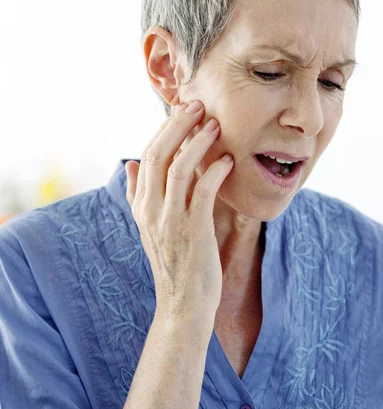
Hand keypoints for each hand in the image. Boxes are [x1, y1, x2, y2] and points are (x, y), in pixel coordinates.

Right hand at [125, 101, 233, 321]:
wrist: (183, 304)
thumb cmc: (174, 261)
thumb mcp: (149, 226)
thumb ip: (139, 193)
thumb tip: (130, 163)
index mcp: (141, 205)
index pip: (148, 155)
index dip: (166, 129)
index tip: (184, 110)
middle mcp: (151, 209)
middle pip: (158, 154)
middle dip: (178, 125)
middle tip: (198, 105)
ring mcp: (170, 220)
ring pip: (179, 167)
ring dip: (198, 142)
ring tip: (215, 124)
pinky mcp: (193, 230)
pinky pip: (202, 191)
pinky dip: (214, 171)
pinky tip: (227, 160)